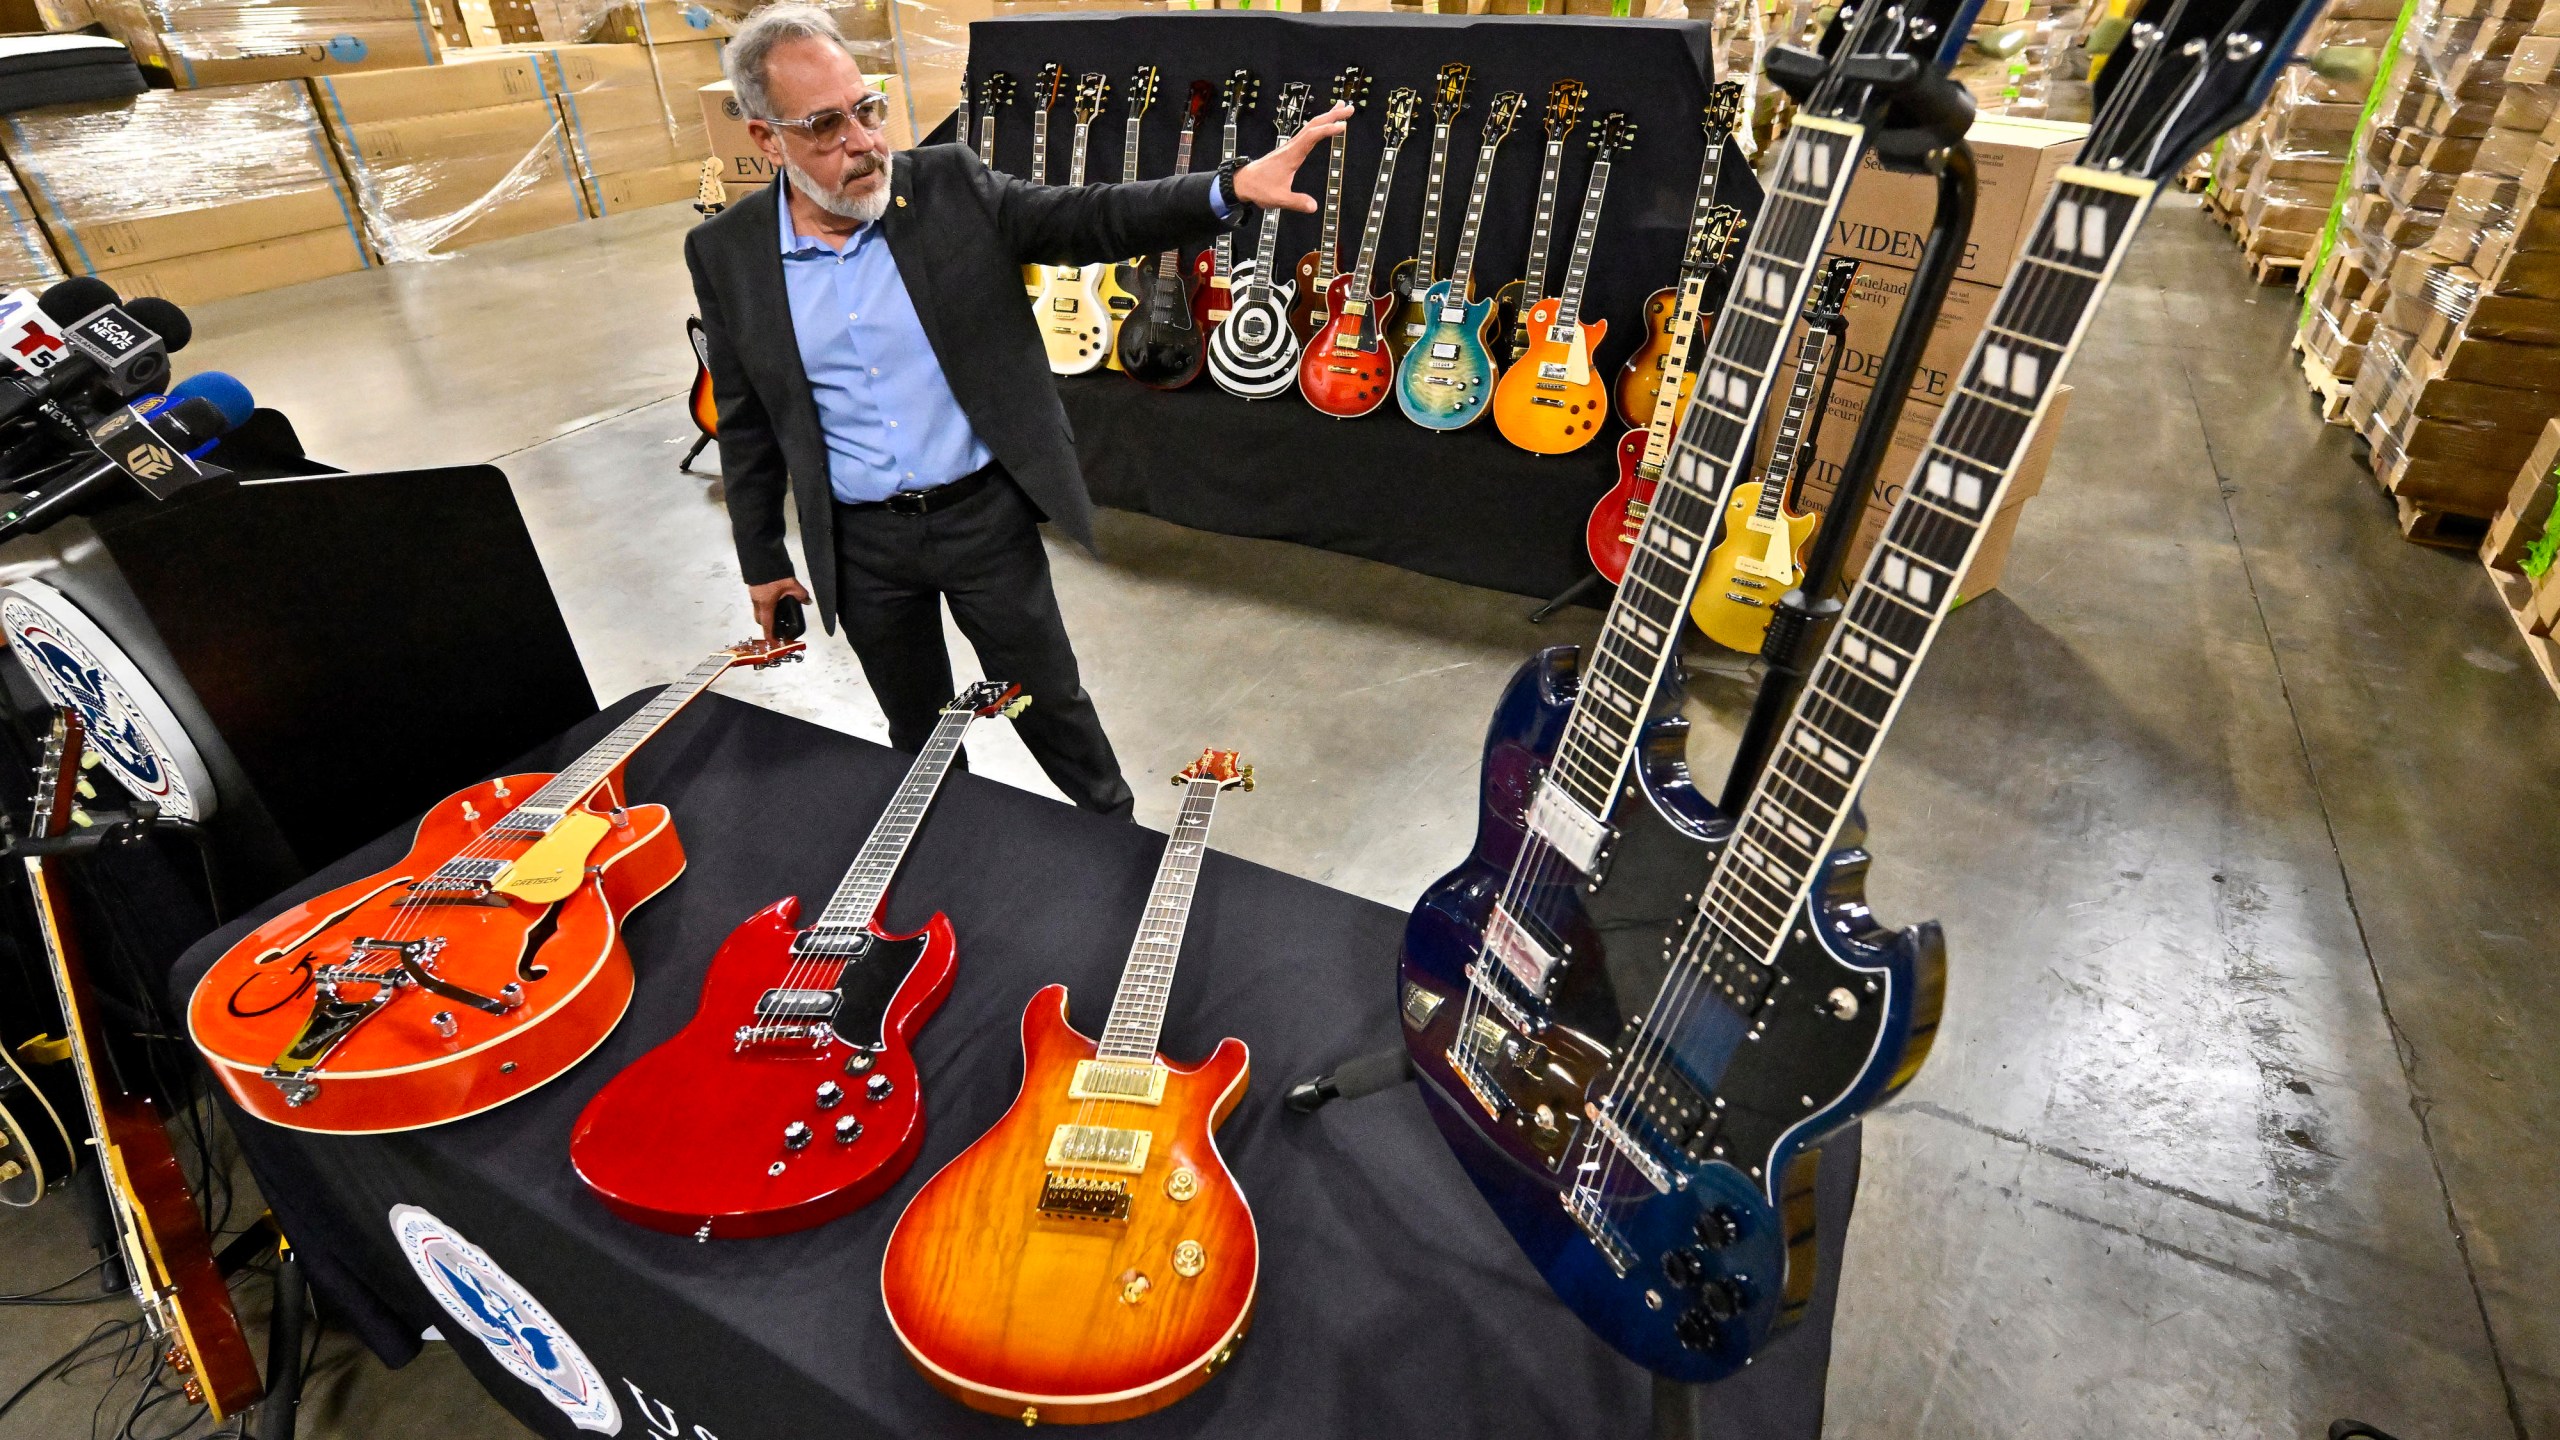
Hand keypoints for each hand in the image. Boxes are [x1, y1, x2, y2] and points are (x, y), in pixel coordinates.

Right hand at [749, 576, 812, 638]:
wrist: (760, 557)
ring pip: (758, 610)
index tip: (774, 643)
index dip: (770, 636)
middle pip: (760, 619)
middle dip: (767, 625)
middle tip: (778, 625)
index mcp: (766, 605)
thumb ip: (801, 594)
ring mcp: (753, 595)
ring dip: (766, 614)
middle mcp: (757, 602)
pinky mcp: (753, 589)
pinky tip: (774, 599)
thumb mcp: (792, 584)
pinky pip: (758, 602)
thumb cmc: (774, 574)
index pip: (767, 625)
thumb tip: (808, 601)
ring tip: (777, 612)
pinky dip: (765, 605)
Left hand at [1233, 103, 1352, 213]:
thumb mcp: (1278, 198)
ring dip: (1326, 117)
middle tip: (1349, 108)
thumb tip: (1313, 207)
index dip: (1327, 130)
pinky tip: (1323, 125)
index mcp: (1291, 155)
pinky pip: (1307, 133)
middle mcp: (1292, 146)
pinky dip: (1318, 126)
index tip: (1342, 125)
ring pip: (1310, 126)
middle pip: (1313, 125)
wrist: (1243, 182)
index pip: (1311, 137)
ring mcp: (1290, 146)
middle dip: (1332, 115)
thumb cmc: (1259, 188)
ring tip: (1341, 108)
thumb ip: (1296, 202)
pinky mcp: (1290, 149)